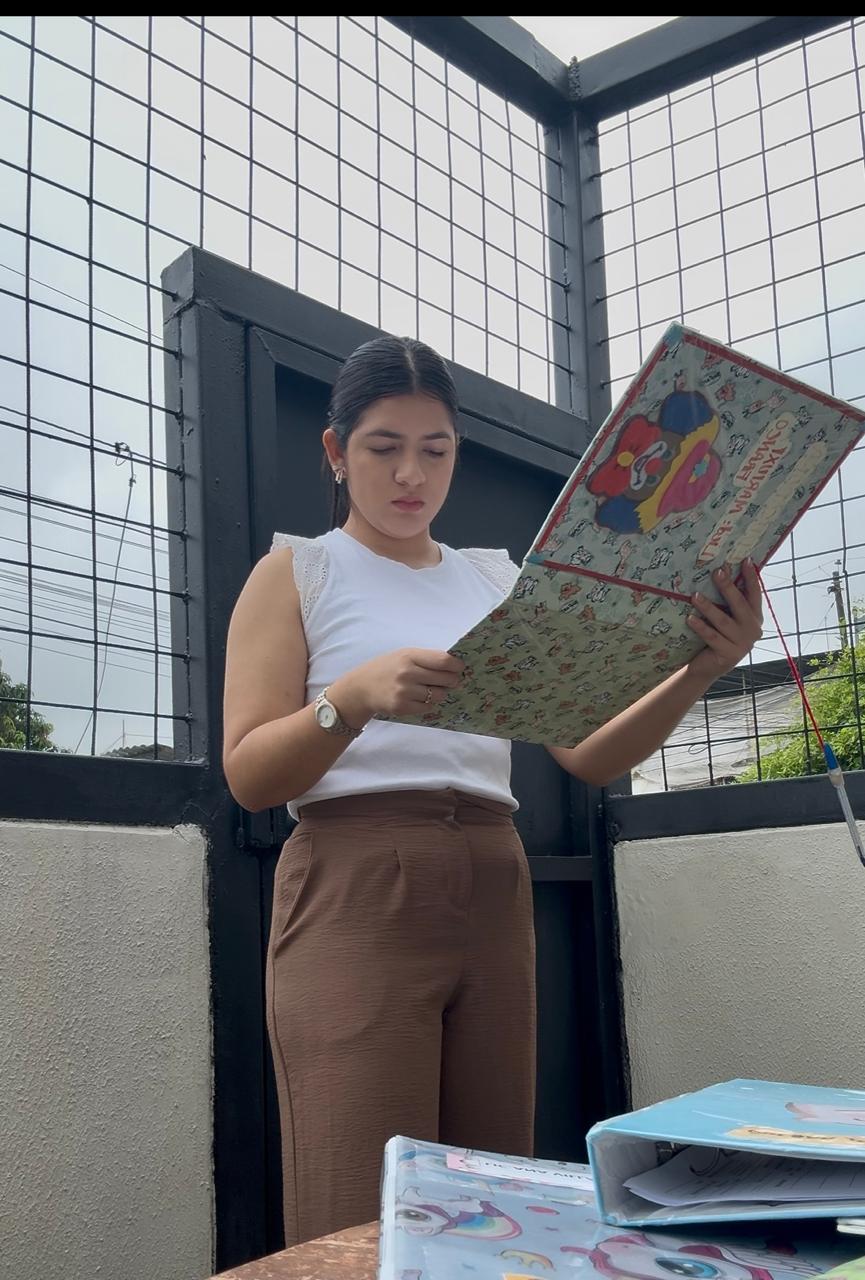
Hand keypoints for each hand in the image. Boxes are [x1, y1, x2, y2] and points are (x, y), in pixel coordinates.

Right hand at [329, 648, 464, 724]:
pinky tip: (419, 698)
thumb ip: (426, 659)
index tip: (460, 668)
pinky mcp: (402, 707)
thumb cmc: (387, 668)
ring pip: (439, 695)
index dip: (456, 665)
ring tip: (430, 689)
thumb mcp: (403, 655)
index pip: (443, 661)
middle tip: (452, 680)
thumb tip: (454, 666)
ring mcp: (404, 692)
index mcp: (410, 656)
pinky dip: (428, 703)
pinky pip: (428, 707)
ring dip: (440, 693)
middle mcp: (407, 673)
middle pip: (445, 679)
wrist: (361, 687)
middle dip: (452, 680)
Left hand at [686, 560, 762, 681]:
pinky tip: (690, 619)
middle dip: (728, 587)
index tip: (745, 560)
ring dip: (708, 607)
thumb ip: (729, 600)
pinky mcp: (729, 655)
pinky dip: (701, 627)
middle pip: (740, 605)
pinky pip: (712, 637)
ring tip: (695, 596)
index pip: (755, 594)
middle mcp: (753, 629)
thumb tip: (722, 570)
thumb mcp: (727, 617)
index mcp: (755, 617)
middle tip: (716, 572)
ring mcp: (742, 644)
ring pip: (723, 621)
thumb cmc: (718, 635)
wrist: (710, 666)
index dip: (751, 577)